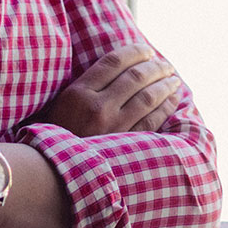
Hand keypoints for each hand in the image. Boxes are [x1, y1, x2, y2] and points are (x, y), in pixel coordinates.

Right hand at [37, 43, 182, 136]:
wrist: (53, 177)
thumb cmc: (59, 136)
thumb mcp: (63, 105)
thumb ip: (87, 86)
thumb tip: (120, 67)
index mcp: (78, 94)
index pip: (113, 62)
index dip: (134, 52)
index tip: (147, 50)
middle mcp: (96, 108)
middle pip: (134, 78)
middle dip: (155, 67)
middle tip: (166, 65)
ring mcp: (112, 129)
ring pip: (147, 98)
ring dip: (164, 85)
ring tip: (173, 80)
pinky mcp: (124, 147)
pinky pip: (152, 121)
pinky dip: (165, 107)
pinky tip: (173, 99)